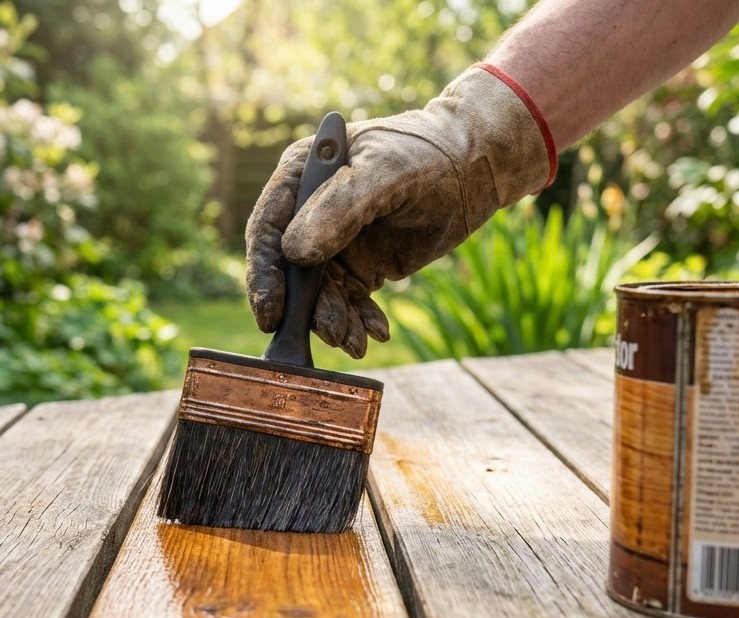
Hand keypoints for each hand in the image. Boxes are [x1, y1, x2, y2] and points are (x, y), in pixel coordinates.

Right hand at [245, 64, 555, 357]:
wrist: (475, 168)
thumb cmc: (427, 154)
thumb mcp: (386, 173)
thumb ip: (340, 208)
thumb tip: (293, 253)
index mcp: (302, 177)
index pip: (267, 229)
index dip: (264, 274)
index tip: (270, 313)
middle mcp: (309, 212)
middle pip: (290, 271)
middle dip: (307, 307)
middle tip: (332, 333)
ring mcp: (334, 242)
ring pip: (320, 293)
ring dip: (335, 320)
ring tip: (356, 341)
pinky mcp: (361, 266)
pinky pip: (350, 301)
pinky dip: (359, 320)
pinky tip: (377, 331)